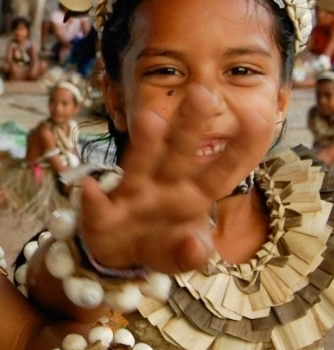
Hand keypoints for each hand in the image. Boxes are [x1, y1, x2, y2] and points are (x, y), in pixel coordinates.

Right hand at [77, 85, 248, 273]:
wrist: (117, 255)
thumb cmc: (159, 243)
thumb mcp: (180, 256)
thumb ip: (191, 254)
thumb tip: (199, 246)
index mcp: (192, 195)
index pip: (222, 171)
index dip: (241, 149)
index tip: (260, 117)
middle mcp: (163, 186)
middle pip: (180, 152)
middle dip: (190, 124)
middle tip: (203, 93)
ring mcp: (132, 195)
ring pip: (140, 164)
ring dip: (145, 142)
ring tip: (149, 118)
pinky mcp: (103, 214)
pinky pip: (97, 206)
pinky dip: (93, 199)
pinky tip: (89, 187)